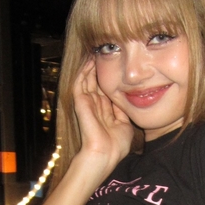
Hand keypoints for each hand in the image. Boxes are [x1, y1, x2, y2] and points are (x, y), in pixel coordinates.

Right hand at [72, 59, 133, 175]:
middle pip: (96, 82)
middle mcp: (95, 106)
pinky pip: (79, 82)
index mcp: (105, 111)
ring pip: (86, 80)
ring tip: (95, 50)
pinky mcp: (79, 102)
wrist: (105, 154)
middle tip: (105, 51)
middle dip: (100, 68)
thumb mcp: (124, 124)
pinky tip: (89, 59)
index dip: (111, 77)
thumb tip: (125, 98)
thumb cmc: (116, 145)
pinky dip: (83, 71)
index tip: (117, 64)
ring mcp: (86, 103)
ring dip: (90, 66)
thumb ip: (122, 110)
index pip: (106, 90)